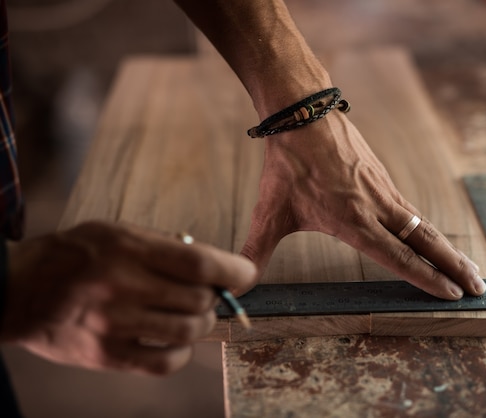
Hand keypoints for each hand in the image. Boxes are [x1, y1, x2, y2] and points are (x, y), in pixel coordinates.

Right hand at [1, 221, 255, 374]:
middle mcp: (124, 288)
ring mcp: (116, 326)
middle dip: (214, 296)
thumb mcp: (116, 231)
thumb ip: (163, 244)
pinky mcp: (108, 356)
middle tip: (206, 292)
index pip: (201, 264)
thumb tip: (212, 263)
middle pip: (201, 300)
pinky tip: (174, 339)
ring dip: (201, 322)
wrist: (18, 290)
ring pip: (190, 331)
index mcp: (129, 250)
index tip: (248, 274)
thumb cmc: (74, 254)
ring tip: (190, 313)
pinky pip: (167, 362)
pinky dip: (182, 351)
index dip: (235, 271)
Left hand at [240, 112, 484, 299]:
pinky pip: (413, 210)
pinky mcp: (382, 177)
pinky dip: (429, 230)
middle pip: (426, 243)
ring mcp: (384, 190)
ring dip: (449, 249)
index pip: (399, 258)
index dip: (427, 279)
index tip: (452, 295)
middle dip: (454, 268)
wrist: (303, 111)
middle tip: (479, 289)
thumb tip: (238, 282)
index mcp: (353, 221)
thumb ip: (256, 251)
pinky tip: (432, 239)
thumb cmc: (287, 163)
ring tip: (468, 268)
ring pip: (425, 225)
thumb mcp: (269, 211)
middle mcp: (377, 207)